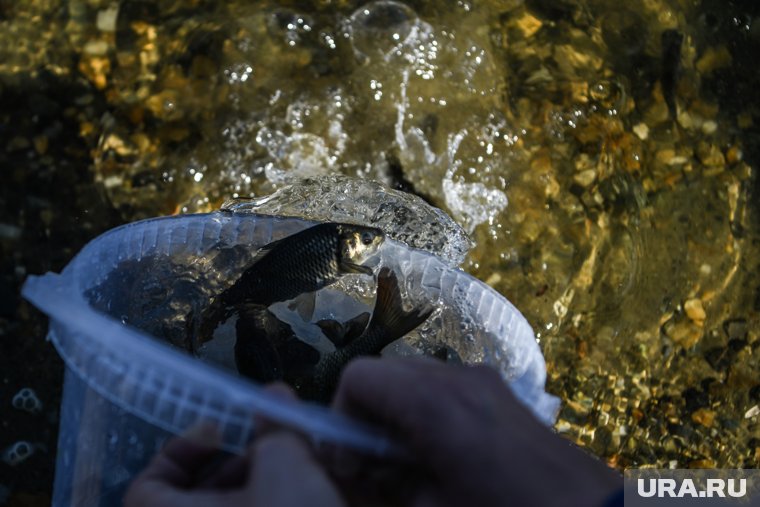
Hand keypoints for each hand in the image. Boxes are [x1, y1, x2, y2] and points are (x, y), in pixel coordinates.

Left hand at [125, 417, 344, 506]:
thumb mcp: (287, 466)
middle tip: (268, 450)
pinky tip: (304, 498)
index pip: (146, 487)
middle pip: (189, 503)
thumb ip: (276, 428)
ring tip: (294, 473)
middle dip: (230, 468)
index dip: (179, 452)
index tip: (219, 432)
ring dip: (252, 492)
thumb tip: (273, 396)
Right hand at [332, 357, 620, 506]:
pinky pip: (445, 390)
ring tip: (414, 470)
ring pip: (414, 381)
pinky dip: (427, 416)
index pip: (358, 378)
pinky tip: (447, 460)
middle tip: (378, 474)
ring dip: (397, 419)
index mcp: (436, 402)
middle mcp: (458, 376)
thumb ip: (380, 489)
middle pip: (385, 376)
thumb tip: (349, 470)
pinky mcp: (501, 392)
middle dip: (368, 420)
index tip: (352, 466)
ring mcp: (485, 380)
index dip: (341, 420)